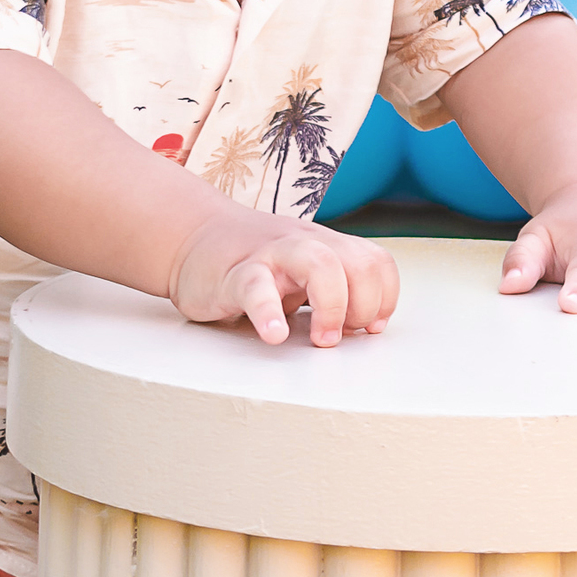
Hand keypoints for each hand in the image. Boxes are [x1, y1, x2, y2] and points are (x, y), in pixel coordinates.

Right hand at [169, 204, 399, 347]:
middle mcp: (305, 245)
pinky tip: (274, 335)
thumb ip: (333, 289)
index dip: (384, 298)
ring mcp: (271, 256)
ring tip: (321, 339)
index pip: (376, 262)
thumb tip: (366, 325)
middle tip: (342, 335)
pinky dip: (269, 314)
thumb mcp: (300, 270)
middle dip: (364, 306)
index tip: (370, 327)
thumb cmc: (251, 260)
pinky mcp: (235, 275)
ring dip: (332, 307)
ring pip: (319, 264)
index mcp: (325, 246)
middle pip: (359, 263)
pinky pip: (256, 289)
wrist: (192, 237)